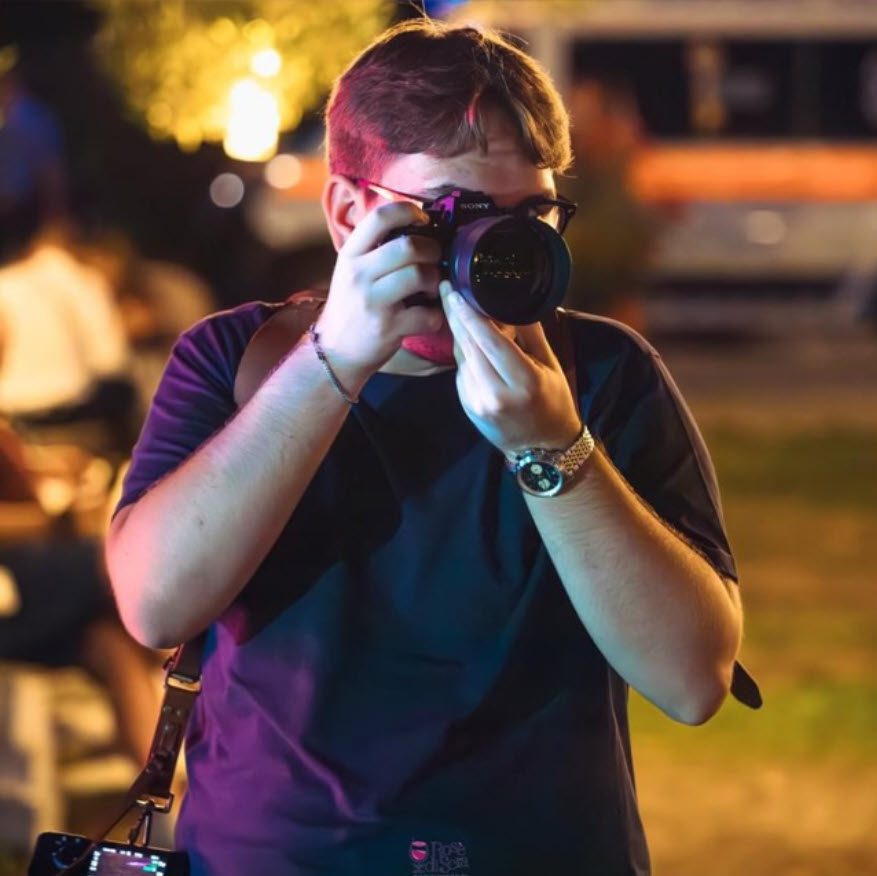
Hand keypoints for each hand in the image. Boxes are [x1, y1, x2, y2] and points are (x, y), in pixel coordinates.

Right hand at [315, 201, 444, 383]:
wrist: (334, 352)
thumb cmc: (351, 307)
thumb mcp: (351, 271)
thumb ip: (376, 250)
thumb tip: (417, 227)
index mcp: (350, 254)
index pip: (380, 217)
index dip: (409, 211)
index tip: (423, 219)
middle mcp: (359, 274)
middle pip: (409, 246)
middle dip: (433, 250)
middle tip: (435, 259)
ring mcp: (373, 301)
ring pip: (421, 275)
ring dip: (436, 281)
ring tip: (432, 288)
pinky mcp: (388, 328)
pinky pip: (428, 314)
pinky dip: (436, 315)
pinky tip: (428, 315)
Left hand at [439, 281, 580, 455]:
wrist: (541, 448)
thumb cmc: (552, 402)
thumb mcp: (550, 364)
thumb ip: (529, 332)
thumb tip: (509, 300)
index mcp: (523, 381)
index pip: (489, 341)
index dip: (470, 314)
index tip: (456, 291)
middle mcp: (496, 394)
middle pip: (469, 345)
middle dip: (456, 314)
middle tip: (446, 288)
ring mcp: (478, 403)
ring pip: (461, 356)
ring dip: (459, 331)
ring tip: (458, 306)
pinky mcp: (467, 406)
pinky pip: (461, 370)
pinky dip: (464, 352)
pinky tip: (469, 340)